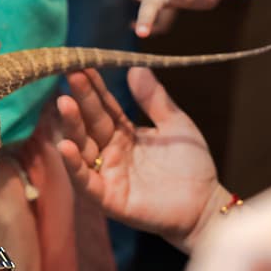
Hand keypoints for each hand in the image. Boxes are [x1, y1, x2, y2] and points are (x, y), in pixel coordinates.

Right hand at [56, 67, 229, 250]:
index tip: (83, 64)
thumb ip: (155, 100)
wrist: (206, 206)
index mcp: (124, 133)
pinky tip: (65, 146)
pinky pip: (85, 180)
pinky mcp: (108, 198)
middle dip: (79, 100)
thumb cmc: (192, 166)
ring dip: (71, 126)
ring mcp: (107, 174)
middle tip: (70, 75)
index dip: (94, 88)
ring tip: (64, 104)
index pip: (104, 107)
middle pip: (90, 123)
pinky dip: (73, 164)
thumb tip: (137, 67)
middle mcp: (110, 152)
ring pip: (83, 147)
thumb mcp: (176, 125)